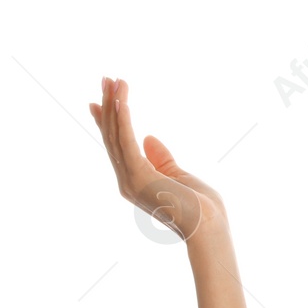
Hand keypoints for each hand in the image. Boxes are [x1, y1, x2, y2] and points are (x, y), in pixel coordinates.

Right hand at [90, 77, 227, 240]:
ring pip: (116, 135)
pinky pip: (126, 141)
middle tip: (106, 78)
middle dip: (108, 105)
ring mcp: (130, 179)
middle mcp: (126, 180)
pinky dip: (123, 119)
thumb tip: (147, 138)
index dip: (107, 122)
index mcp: (135, 180)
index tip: (97, 101)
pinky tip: (121, 100)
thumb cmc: (202, 209)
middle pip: (112, 136)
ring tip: (113, 80)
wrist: (209, 229)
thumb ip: (161, 158)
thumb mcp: (179, 176)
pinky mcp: (138, 175)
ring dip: (114, 105)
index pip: (116, 146)